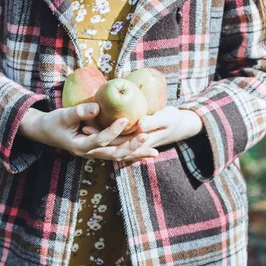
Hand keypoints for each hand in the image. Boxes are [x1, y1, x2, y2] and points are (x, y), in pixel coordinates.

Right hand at [19, 102, 159, 160]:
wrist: (46, 133)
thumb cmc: (53, 122)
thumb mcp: (63, 115)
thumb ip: (79, 112)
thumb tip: (97, 106)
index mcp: (80, 146)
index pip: (100, 140)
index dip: (112, 131)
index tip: (124, 119)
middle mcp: (90, 153)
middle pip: (115, 154)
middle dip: (132, 146)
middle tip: (147, 136)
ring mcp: (95, 153)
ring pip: (119, 156)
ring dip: (137, 154)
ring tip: (155, 152)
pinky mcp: (99, 150)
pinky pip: (118, 153)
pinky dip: (132, 153)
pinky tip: (146, 151)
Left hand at [81, 106, 203, 149]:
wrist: (183, 124)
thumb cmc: (175, 120)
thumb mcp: (166, 118)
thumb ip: (154, 121)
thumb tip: (140, 125)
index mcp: (141, 143)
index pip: (118, 142)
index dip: (103, 135)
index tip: (87, 126)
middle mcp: (133, 146)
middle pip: (112, 144)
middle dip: (98, 136)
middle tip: (83, 126)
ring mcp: (133, 144)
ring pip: (113, 142)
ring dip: (101, 135)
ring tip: (85, 127)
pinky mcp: (132, 139)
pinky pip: (117, 139)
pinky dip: (108, 134)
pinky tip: (95, 126)